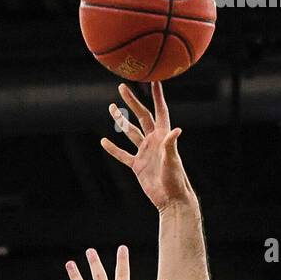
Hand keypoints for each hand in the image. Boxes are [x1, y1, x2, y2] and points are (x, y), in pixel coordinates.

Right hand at [102, 81, 194, 213]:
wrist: (170, 199)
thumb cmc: (176, 180)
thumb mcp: (173, 161)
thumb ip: (171, 145)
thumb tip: (176, 130)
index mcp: (163, 136)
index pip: (160, 112)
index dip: (157, 96)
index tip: (154, 80)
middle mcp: (153, 141)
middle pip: (141, 116)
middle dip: (132, 102)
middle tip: (122, 87)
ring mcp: (144, 152)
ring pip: (130, 132)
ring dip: (120, 120)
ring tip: (111, 107)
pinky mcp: (137, 165)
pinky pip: (123, 155)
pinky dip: (113, 149)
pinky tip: (104, 141)